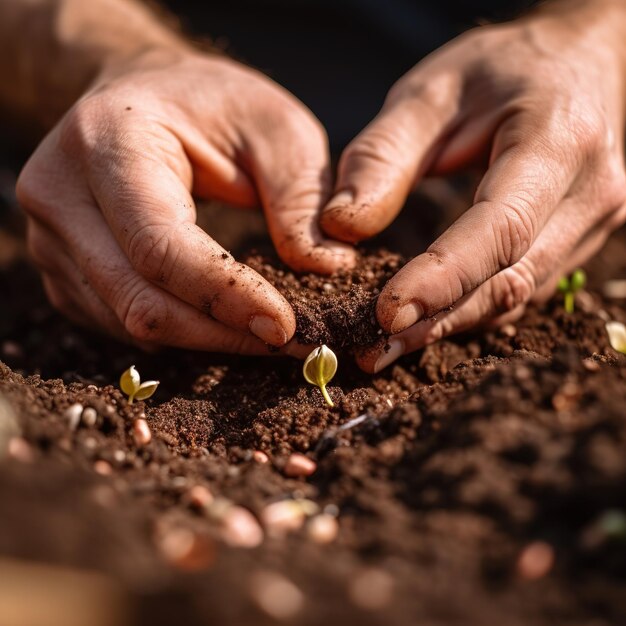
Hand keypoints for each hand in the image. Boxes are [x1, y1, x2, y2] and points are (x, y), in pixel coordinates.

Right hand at [17, 47, 354, 352]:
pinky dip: (178, 333)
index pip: (160, 246)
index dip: (225, 297)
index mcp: (107, 142)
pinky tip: (220, 320)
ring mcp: (49, 239)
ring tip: (262, 330)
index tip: (286, 327)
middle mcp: (60, 195)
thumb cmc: (213, 104)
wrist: (143, 98)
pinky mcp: (61, 271)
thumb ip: (300, 196)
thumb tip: (328, 270)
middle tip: (287, 341)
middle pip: (139, 301)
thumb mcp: (275, 127)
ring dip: (204, 339)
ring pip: (130, 322)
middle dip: (220, 334)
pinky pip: (120, 324)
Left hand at [320, 0, 625, 371]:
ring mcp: (592, 223)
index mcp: (559, 140)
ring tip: (385, 347)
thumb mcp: (429, 92)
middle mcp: (590, 192)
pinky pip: (519, 290)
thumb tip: (340, 228)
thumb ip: (382, 156)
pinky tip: (424, 324)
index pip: (500, 229)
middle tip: (371, 349)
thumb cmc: (497, 69)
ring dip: (448, 325)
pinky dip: (468, 311)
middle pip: (509, 278)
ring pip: (515, 295)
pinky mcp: (576, 242)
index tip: (385, 314)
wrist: (571, 61)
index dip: (442, 278)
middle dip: (436, 320)